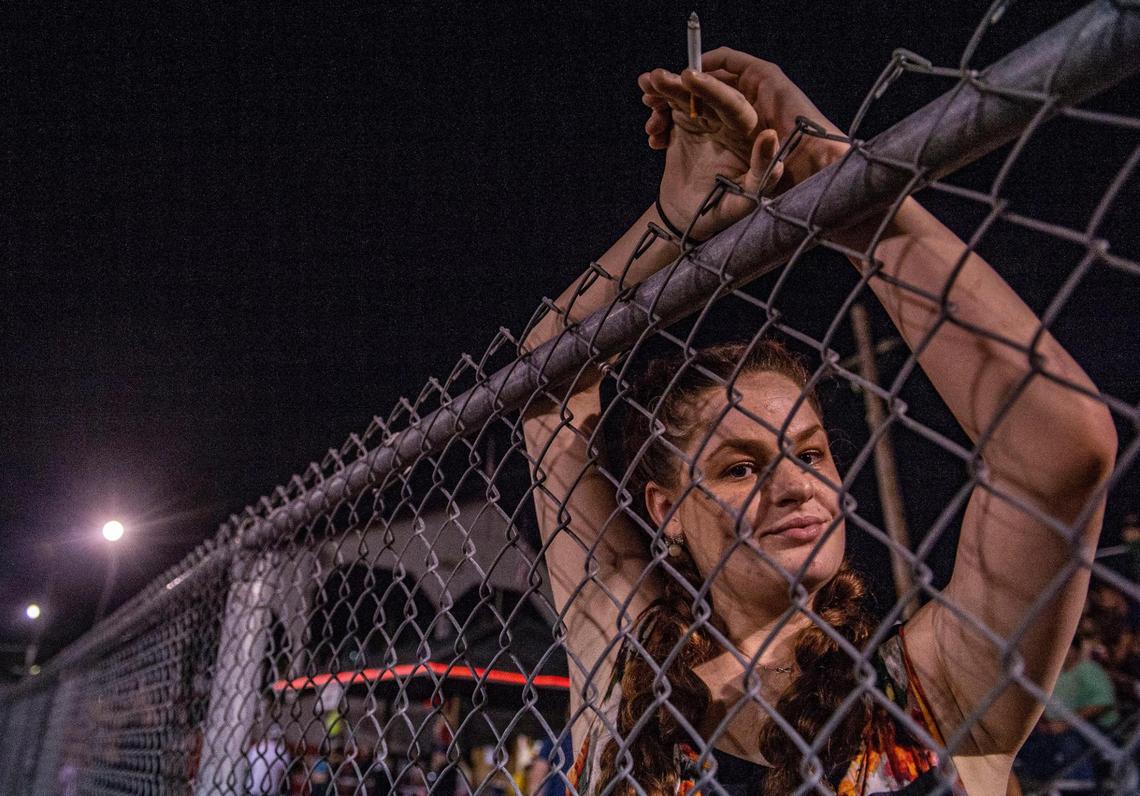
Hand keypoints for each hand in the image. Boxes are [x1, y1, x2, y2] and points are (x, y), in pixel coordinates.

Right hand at [639, 48, 844, 238]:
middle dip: (681, 83)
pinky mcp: (683, 125)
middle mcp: (727, 122)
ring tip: (646, 87)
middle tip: (657, 77)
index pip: (733, 104)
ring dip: (664, 89)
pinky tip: (648, 119)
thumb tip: (770, 136)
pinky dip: (656, 107)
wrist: (685, 221)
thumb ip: (762, 171)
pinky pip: (669, 107)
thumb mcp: (744, 200)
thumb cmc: (719, 213)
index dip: (712, 89)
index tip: (689, 77)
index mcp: (746, 134)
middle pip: (705, 93)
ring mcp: (703, 121)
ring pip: (685, 96)